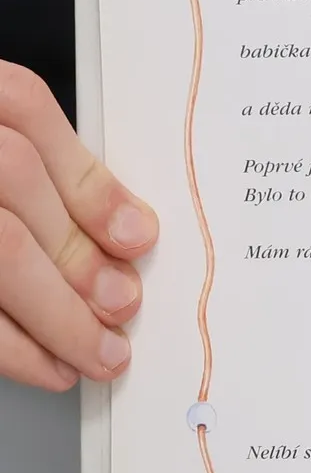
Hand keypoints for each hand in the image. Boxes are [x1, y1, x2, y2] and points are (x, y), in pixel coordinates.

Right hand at [0, 63, 157, 388]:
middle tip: (122, 308)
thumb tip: (122, 232)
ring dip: (58, 313)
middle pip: (10, 178)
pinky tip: (43, 365)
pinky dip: (10, 346)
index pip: (18, 107)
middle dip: (79, 255)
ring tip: (97, 353)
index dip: (86, 177)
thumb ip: (31, 171)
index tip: (135, 236)